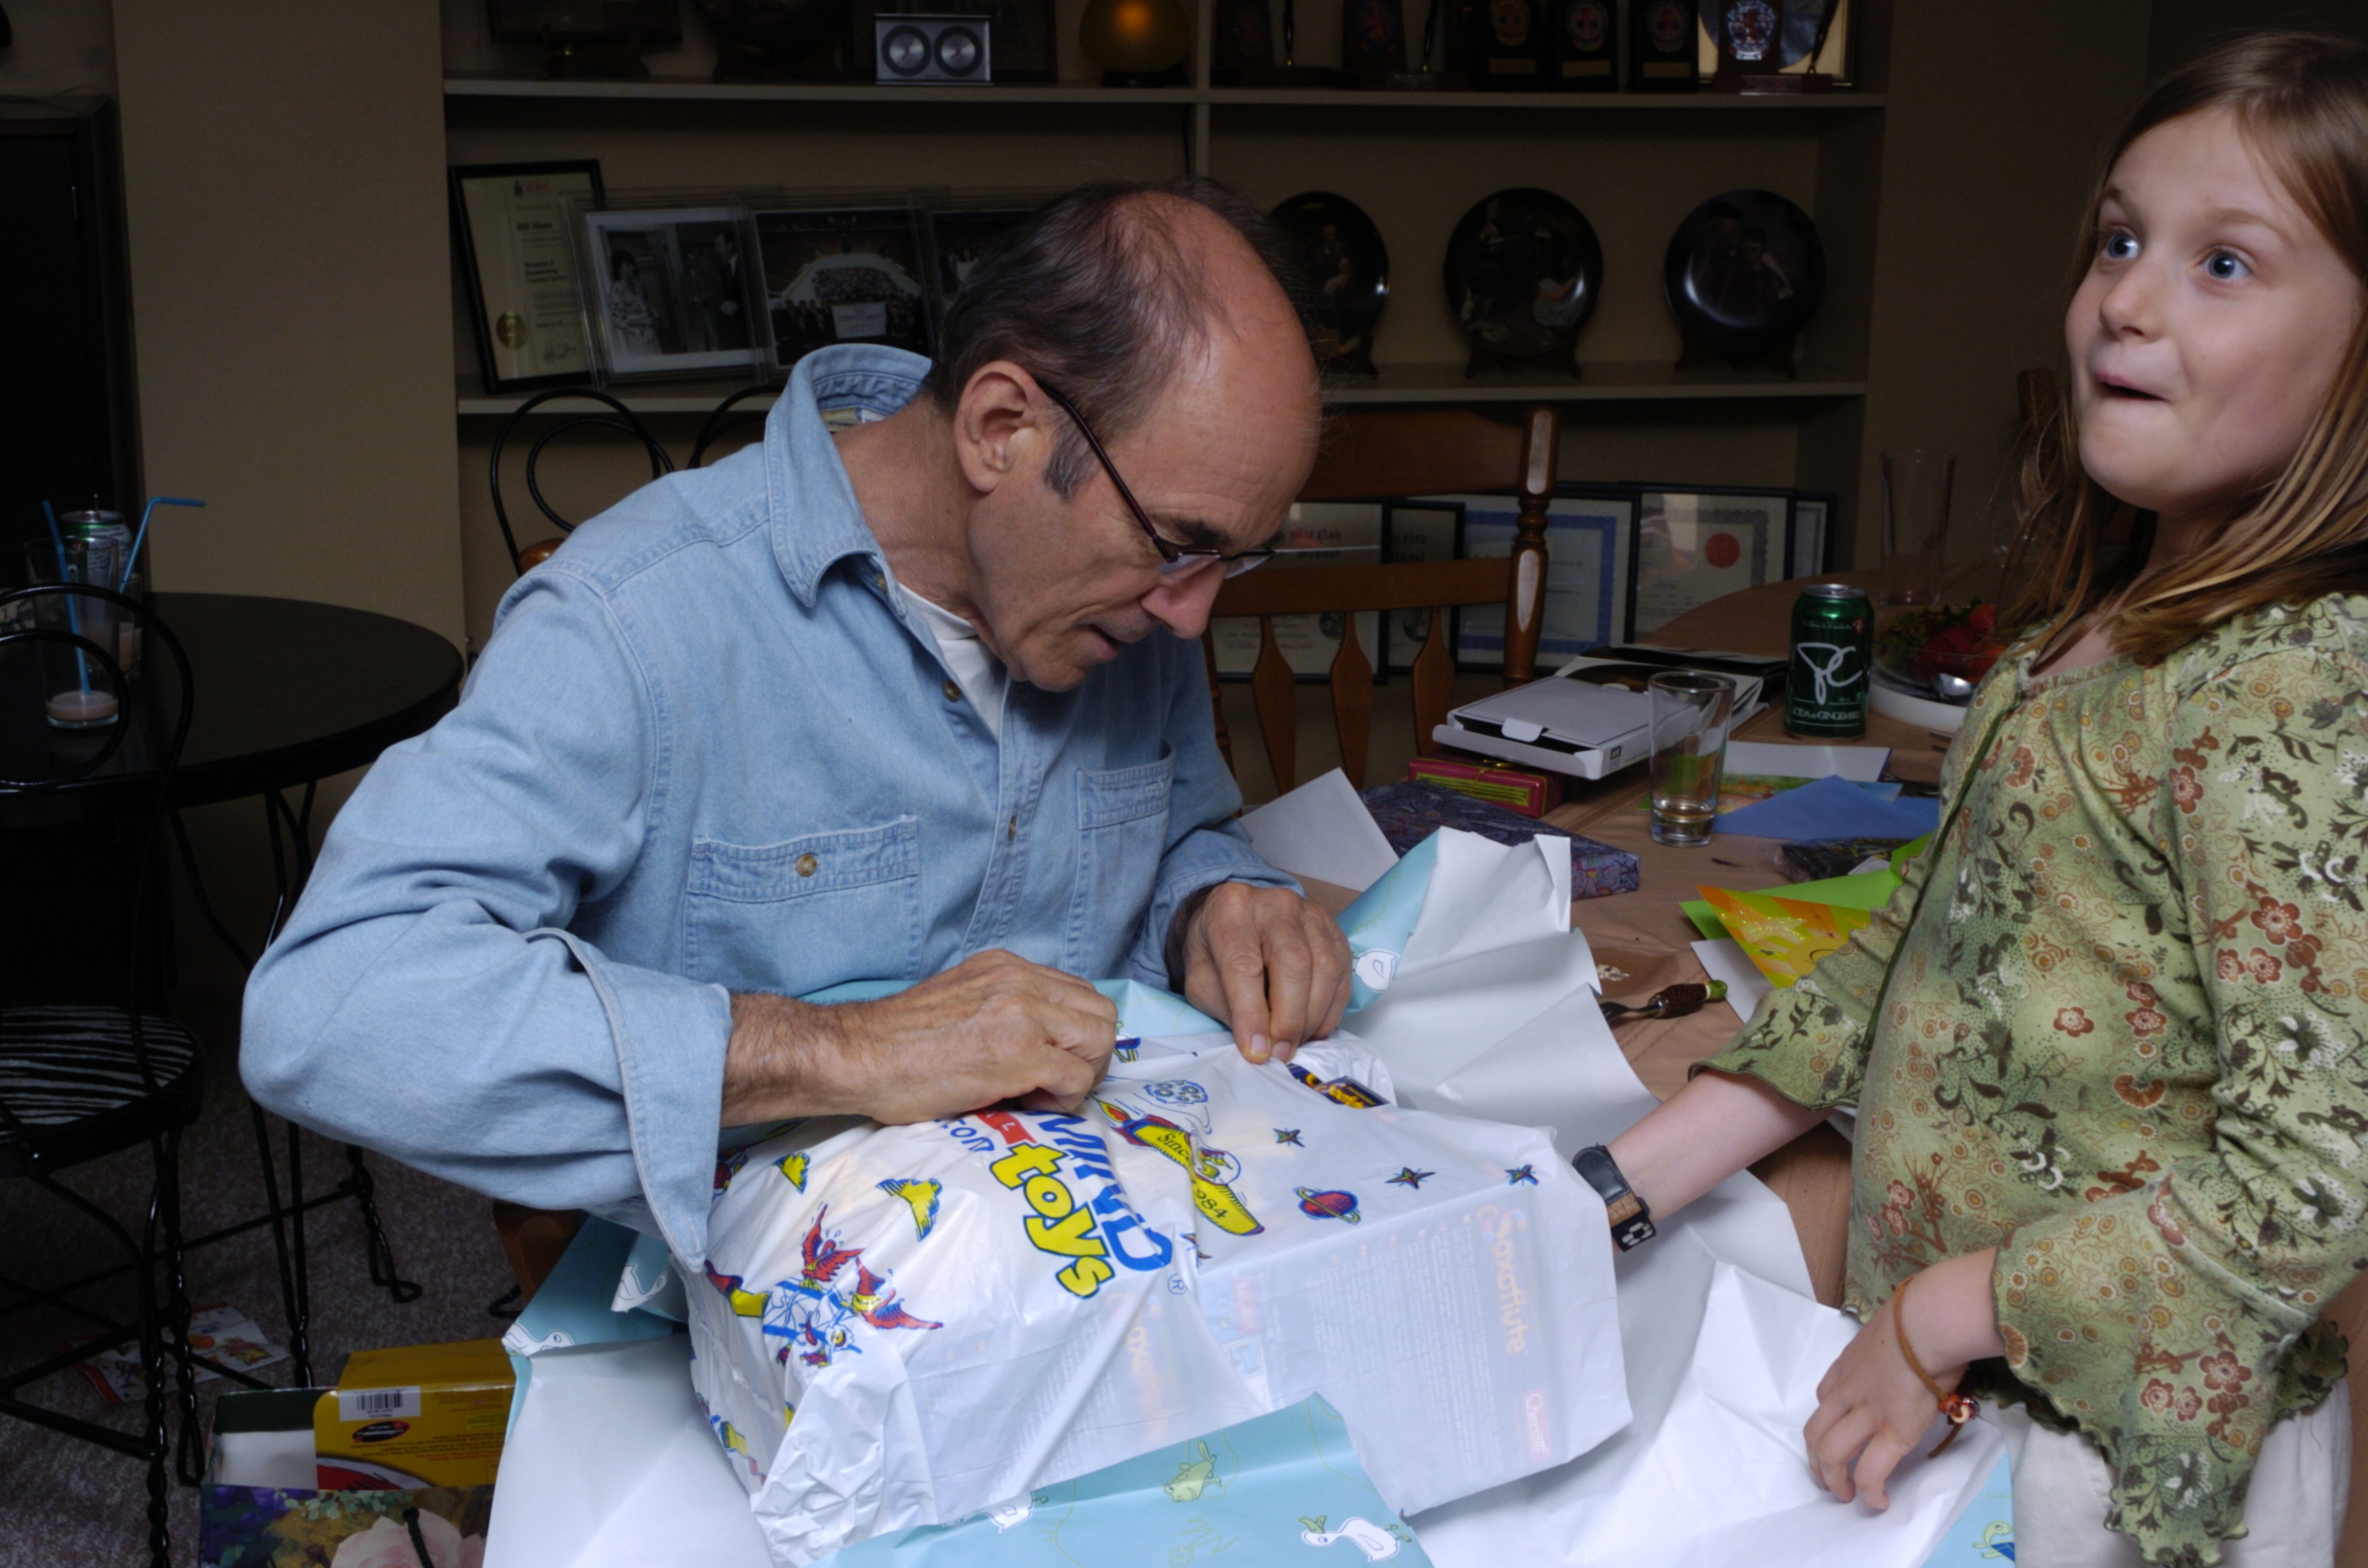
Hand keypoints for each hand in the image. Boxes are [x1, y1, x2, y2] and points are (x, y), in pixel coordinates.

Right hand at [721, 950, 1116, 1124]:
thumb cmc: (897, 1043)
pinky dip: (1064, 1098)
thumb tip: (1041, 1043)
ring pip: (1099, 1041)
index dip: (1074, 1034)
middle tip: (1056, 1083)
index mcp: (1007, 967)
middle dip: (1090, 1055)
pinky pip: (1077, 1078)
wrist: (858, 1055)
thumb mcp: (962, 1002)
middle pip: (1102, 1013)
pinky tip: (1025, 1103)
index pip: (1079, 993)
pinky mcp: (1020, 1053)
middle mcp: (1021, 981)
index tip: (1048, 1061)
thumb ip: (1005, 1009)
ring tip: (1041, 1093)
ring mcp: (1024, 1014)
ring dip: (1082, 1074)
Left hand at [1174, 882, 1351, 1063]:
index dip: (1252, 1014)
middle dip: (1289, 1018)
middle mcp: (1275, 903)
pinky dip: (1331, 1008)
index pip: (1244, 966)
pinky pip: (1342, 972)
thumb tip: (1259, 1045)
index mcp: (1231, 911)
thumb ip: (1226, 1008)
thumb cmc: (1215, 951)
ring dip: (1313, 1016)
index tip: (1257, 1052)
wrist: (1234, 917)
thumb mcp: (1201, 980)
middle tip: (1281, 1052)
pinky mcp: (1333, 928)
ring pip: (1325, 968)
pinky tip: (1314, 1027)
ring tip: (1296, 1042)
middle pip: (1293, 963)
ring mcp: (1310, 912)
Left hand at [1804, 1249, 2003, 1508]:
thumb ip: (1891, 1348)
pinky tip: (1877, 1501)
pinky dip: (1868, 1491)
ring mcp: (1866, 1413)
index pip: (1823, 1399)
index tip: (1838, 1435)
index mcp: (1847, 1368)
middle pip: (1815, 1432)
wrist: (1929, 1320)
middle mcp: (1847, 1392)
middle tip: (1828, 1479)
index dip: (1826, 1422)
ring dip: (1833, 1480)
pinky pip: (1869, 1471)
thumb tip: (1914, 1349)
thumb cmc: (1920, 1317)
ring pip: (1830, 1454)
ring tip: (1846, 1495)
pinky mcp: (1892, 1432)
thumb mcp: (1891, 1331)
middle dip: (1816, 1461)